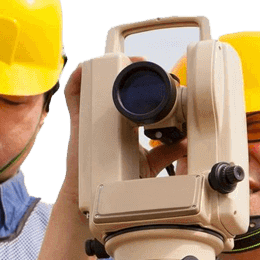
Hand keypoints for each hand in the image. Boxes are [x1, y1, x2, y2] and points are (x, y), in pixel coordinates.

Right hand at [61, 58, 186, 185]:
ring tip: (128, 64)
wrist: (94, 195)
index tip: (160, 75)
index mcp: (123, 120)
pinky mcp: (79, 120)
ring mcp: (92, 115)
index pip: (132, 93)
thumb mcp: (147, 163)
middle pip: (115, 81)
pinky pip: (73, 92)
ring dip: (109, 65)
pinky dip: (79, 76)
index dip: (143, 79)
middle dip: (131, 67)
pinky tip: (92, 68)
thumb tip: (185, 143)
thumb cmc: (116, 180)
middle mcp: (107, 114)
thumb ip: (166, 153)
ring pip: (96, 81)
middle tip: (147, 65)